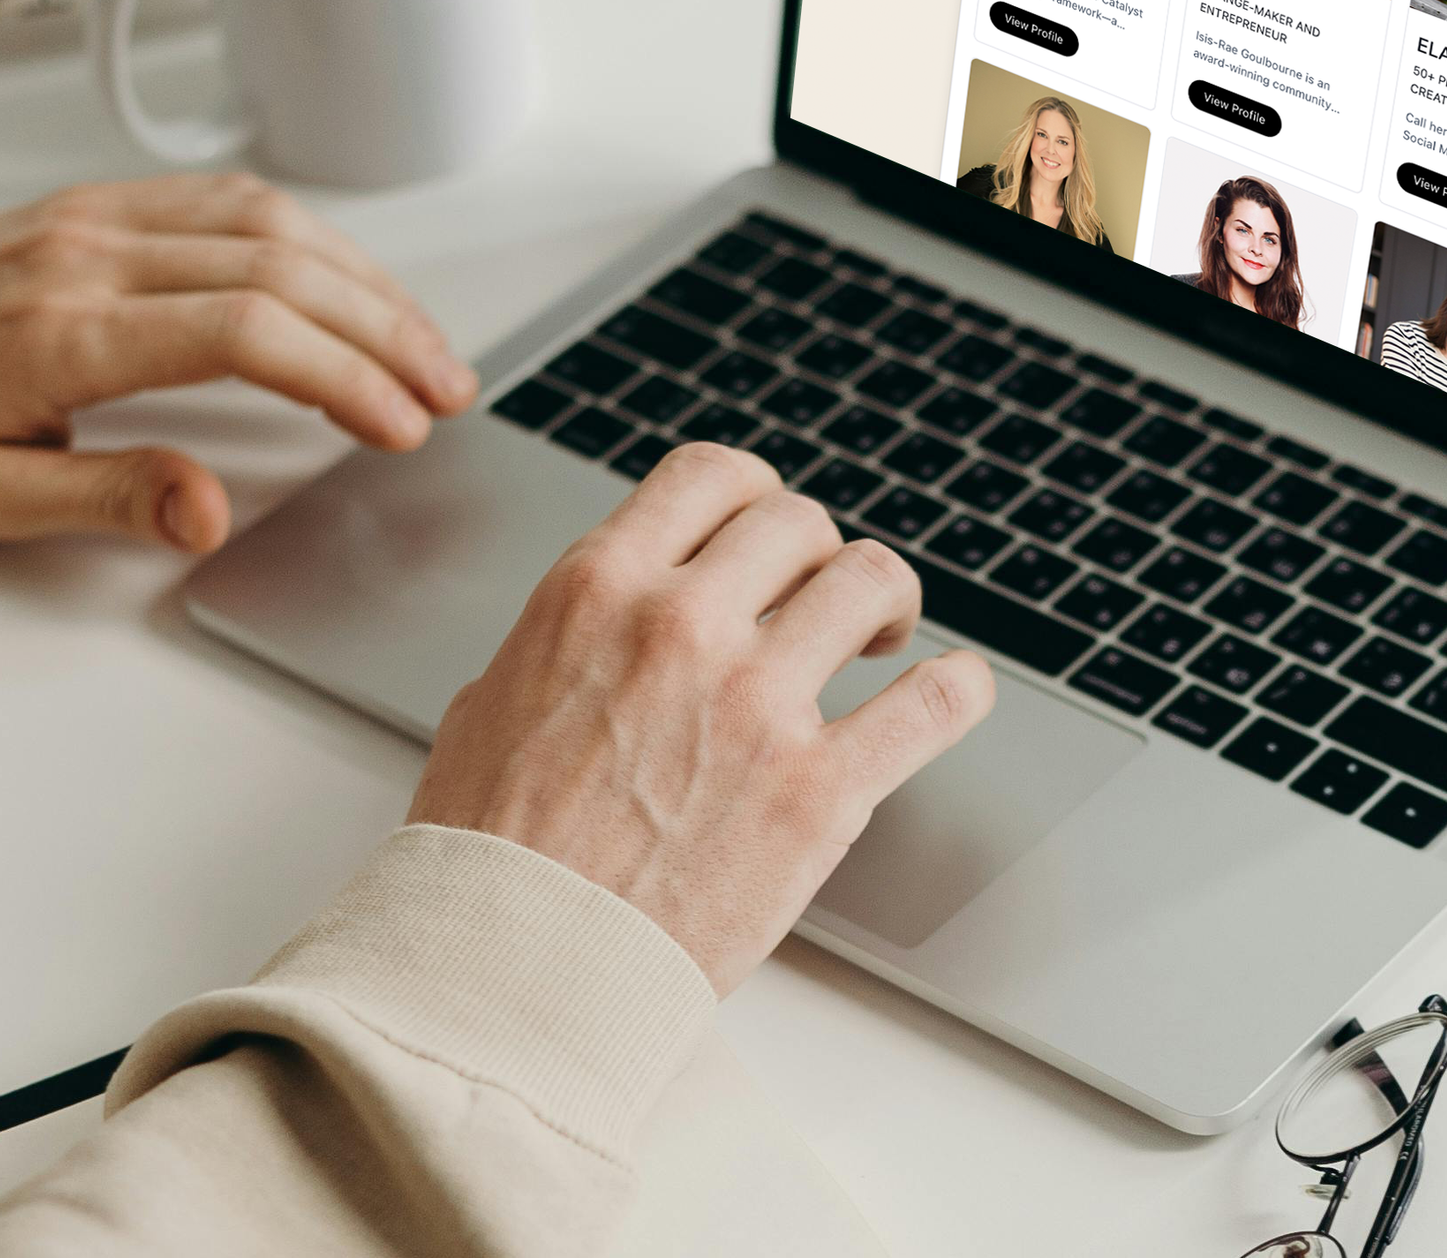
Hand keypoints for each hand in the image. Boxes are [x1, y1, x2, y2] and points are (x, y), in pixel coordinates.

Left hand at [0, 173, 476, 550]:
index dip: (344, 376)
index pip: (247, 331)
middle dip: (386, 329)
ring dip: (363, 278)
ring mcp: (99, 216)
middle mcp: (93, 254)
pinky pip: (229, 198)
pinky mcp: (100, 204)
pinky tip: (348, 280)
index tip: (401, 425)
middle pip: (284, 267)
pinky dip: (310, 237)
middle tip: (447, 389)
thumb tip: (213, 509)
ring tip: (421, 342)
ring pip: (270, 220)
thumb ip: (109, 497)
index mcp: (65, 332)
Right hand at [409, 444, 995, 992]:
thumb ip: (572, 636)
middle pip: (800, 523)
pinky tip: (952, 692)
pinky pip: (933, 703)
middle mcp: (682, 625)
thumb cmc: (488, 853)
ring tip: (880, 641)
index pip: (711, 475)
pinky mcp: (818, 792)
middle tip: (820, 602)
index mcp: (598, 590)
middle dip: (816, 557)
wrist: (510, 971)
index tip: (769, 533)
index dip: (754, 496)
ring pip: (872, 579)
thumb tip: (614, 620)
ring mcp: (757, 704)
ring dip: (885, 603)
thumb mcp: (494, 697)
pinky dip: (958, 689)